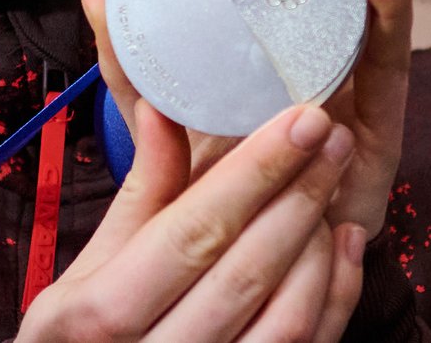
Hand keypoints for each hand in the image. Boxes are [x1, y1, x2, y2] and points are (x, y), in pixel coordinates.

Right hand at [17, 84, 366, 340]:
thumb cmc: (86, 330)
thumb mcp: (90, 264)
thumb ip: (140, 191)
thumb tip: (163, 109)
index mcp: (104, 312)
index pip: (194, 232)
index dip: (253, 174)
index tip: (298, 121)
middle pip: (247, 272)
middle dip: (298, 194)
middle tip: (332, 135)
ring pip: (287, 319)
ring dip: (319, 244)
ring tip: (331, 180)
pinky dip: (337, 294)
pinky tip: (344, 240)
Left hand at [81, 0, 413, 238]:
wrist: (245, 271)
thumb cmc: (212, 185)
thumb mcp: (164, 117)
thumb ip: (132, 64)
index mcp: (274, 52)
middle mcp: (321, 61)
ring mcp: (356, 89)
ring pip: (371, 2)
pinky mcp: (381, 125)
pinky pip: (389, 57)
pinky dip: (388, 3)